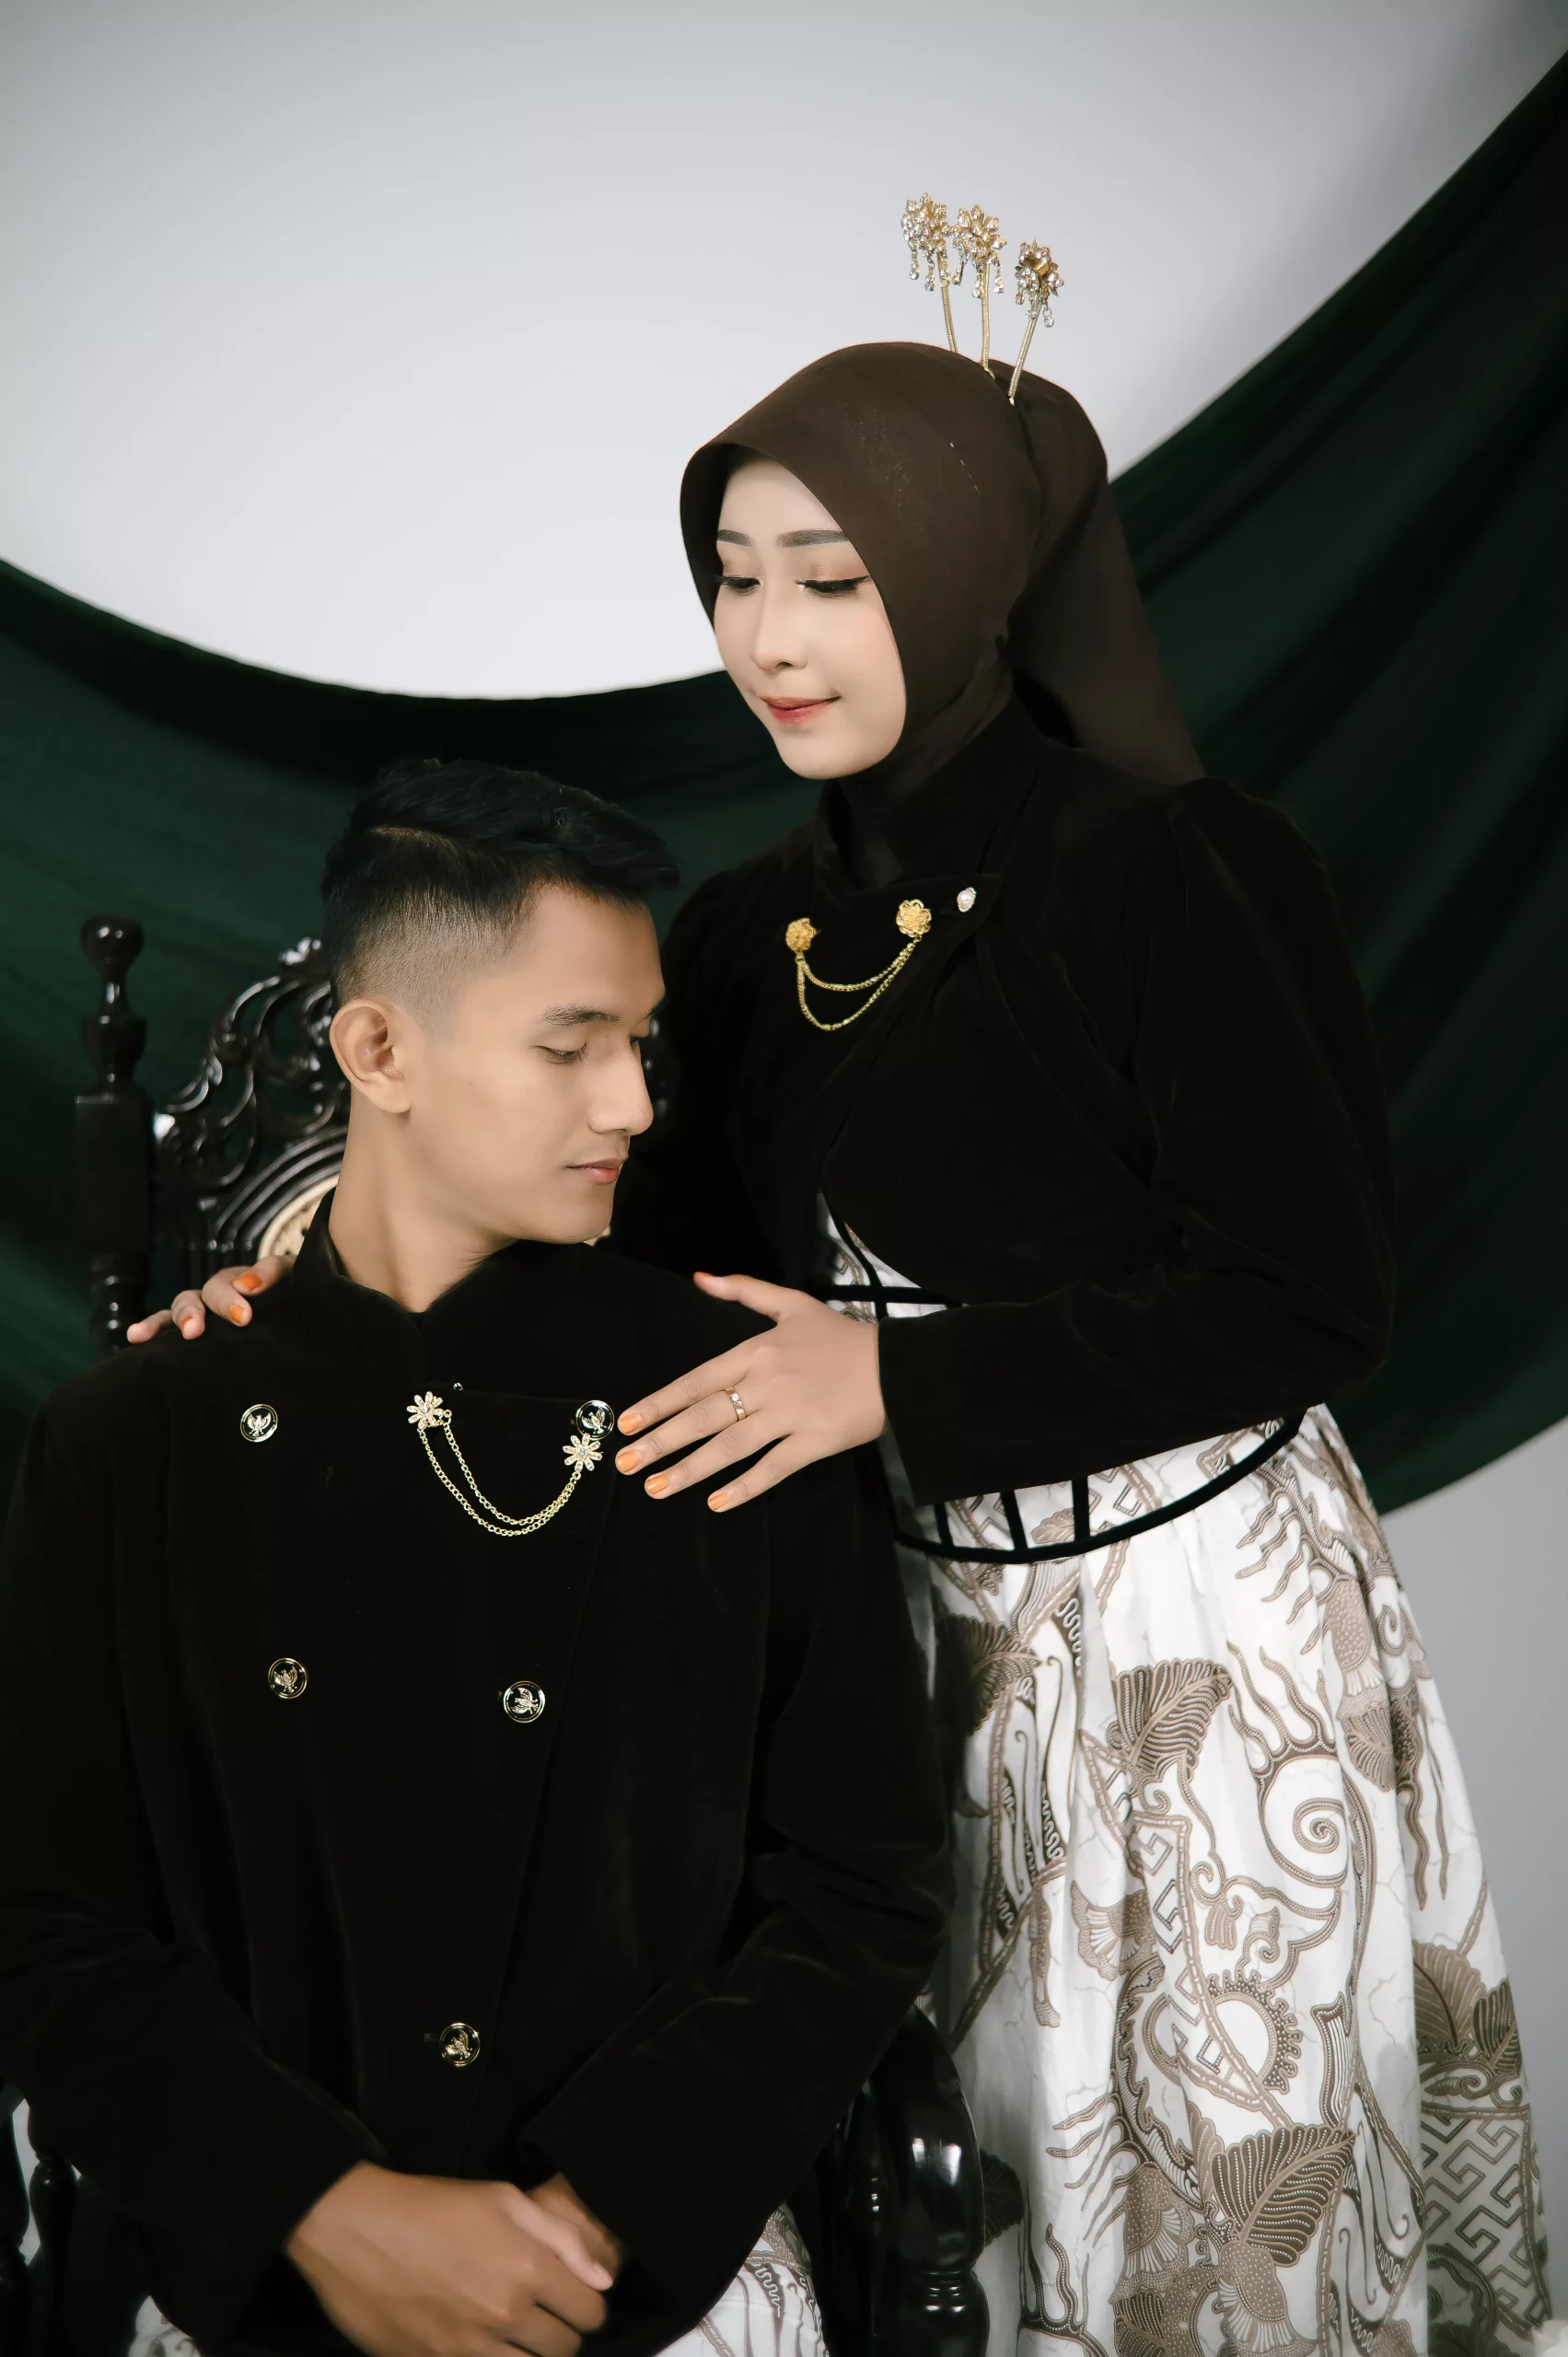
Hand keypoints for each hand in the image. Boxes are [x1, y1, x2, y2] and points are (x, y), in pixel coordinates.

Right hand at [126, 1254, 290, 1343]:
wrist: (303, 1320)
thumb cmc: (297, 1297)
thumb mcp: (293, 1277)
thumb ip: (273, 1272)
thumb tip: (246, 1285)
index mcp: (245, 1280)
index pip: (234, 1281)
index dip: (232, 1297)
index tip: (242, 1316)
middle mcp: (221, 1292)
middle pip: (202, 1295)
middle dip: (198, 1311)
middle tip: (195, 1332)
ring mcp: (208, 1311)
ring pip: (183, 1306)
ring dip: (176, 1319)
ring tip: (158, 1335)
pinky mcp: (198, 1331)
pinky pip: (169, 1327)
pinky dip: (153, 1328)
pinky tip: (134, 1336)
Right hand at [287, 2161, 611, 2356]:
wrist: (355, 2230)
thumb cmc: (431, 2206)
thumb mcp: (503, 2198)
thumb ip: (562, 2238)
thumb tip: (602, 2280)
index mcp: (527, 2267)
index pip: (591, 2313)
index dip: (586, 2304)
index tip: (570, 2296)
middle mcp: (504, 2313)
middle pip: (564, 2349)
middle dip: (560, 2331)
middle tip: (539, 2313)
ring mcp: (467, 2348)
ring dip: (528, 2354)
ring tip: (511, 2332)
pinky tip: (480, 2343)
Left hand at [615, 1273, 883, 1510]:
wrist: (897, 1367)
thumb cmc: (841, 1338)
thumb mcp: (792, 1304)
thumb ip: (744, 1290)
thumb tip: (701, 1277)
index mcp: (756, 1351)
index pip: (696, 1381)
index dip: (659, 1403)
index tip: (627, 1422)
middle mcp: (766, 1383)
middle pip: (704, 1416)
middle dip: (661, 1441)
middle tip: (625, 1463)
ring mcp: (790, 1415)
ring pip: (729, 1446)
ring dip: (690, 1469)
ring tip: (656, 1487)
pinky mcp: (814, 1442)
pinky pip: (772, 1468)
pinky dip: (744, 1486)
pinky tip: (716, 1502)